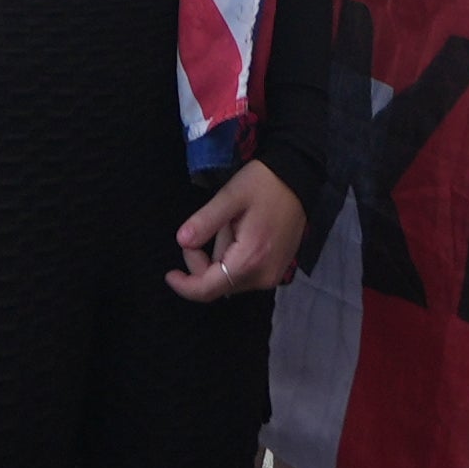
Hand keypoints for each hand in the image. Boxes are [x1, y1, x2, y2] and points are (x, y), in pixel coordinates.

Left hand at [169, 158, 304, 299]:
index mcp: (250, 259)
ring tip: (232, 225)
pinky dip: (234, 260)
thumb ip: (205, 221)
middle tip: (210, 225)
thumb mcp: (231, 195)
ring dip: (220, 258)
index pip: (208, 288)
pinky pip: (244, 275)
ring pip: (230, 280)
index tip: (169, 274)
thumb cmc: (264, 184)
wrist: (300, 179)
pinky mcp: (277, 271)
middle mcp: (263, 276)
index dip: (185, 285)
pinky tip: (240, 234)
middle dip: (204, 261)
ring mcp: (273, 276)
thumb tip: (182, 241)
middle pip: (218, 284)